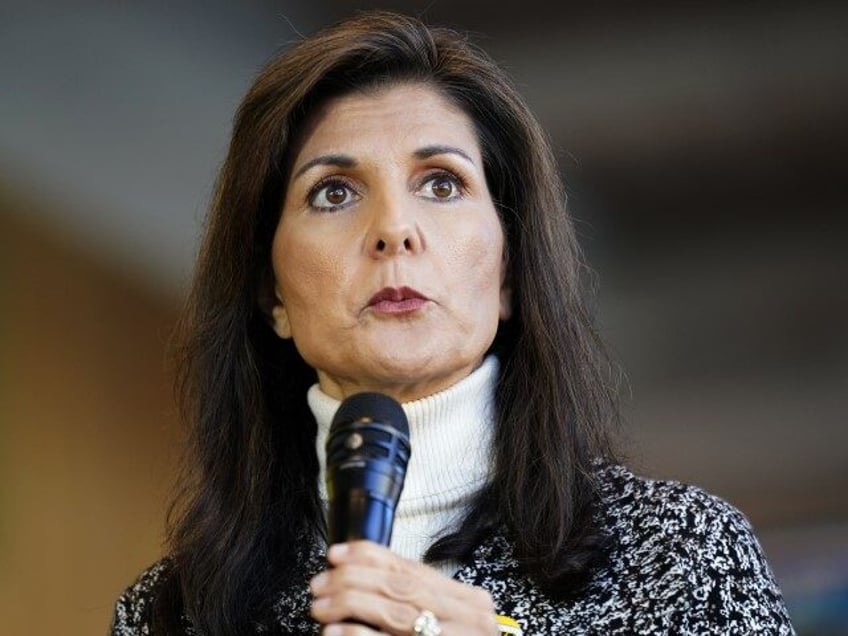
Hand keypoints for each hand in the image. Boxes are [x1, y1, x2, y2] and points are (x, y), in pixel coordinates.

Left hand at [310, 541, 497, 634]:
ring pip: (396, 613)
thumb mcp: (444, 622)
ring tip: (320, 606)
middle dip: (353, 580)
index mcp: (469, 602)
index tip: (336, 554)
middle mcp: (468, 620)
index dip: (369, 556)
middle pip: (401, 588)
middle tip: (319, 584)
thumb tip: (357, 576)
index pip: (412, 567)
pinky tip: (333, 632)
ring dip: (350, 604)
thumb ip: (415, 603)